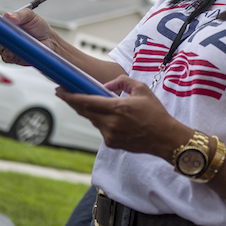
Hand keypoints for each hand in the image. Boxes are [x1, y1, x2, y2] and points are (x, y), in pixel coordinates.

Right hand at [0, 8, 61, 65]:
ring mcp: (5, 48)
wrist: (49, 40)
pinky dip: (11, 52)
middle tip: (0, 31)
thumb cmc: (37, 26)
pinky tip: (17, 48)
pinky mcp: (12, 58)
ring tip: (14, 39)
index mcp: (3, 24)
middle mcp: (1, 37)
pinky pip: (7, 57)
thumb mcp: (30, 16)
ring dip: (4, 44)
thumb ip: (18, 15)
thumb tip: (7, 15)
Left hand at [56, 75, 190, 160]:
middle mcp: (111, 123)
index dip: (70, 96)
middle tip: (64, 93)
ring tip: (92, 102)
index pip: (87, 102)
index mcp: (117, 108)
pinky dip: (101, 120)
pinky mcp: (111, 143)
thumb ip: (121, 82)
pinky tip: (110, 116)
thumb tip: (106, 86)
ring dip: (89, 111)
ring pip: (92, 120)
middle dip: (73, 102)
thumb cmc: (155, 112)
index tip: (60, 90)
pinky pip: (101, 128)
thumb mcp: (141, 89)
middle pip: (84, 112)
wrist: (165, 138)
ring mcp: (110, 135)